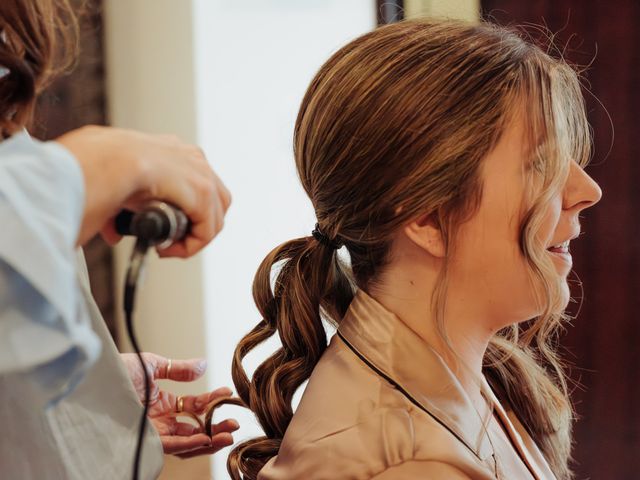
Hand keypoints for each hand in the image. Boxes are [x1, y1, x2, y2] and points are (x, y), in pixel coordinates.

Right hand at [56, 126, 231, 255]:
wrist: (101, 160)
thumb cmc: (94, 166)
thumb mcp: (110, 186)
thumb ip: (118, 209)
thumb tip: (114, 232)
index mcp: (169, 149)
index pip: (192, 182)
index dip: (183, 211)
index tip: (161, 227)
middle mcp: (189, 157)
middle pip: (212, 198)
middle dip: (194, 224)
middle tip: (169, 241)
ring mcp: (200, 172)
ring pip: (214, 215)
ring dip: (194, 237)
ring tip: (168, 249)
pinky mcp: (203, 192)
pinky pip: (208, 228)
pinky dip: (192, 245)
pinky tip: (169, 250)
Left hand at [120, 352, 239, 457]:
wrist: (92, 380)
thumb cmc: (114, 371)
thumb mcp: (152, 365)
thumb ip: (179, 369)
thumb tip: (204, 365)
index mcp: (161, 402)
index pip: (193, 406)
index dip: (212, 401)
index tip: (228, 394)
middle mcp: (159, 420)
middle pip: (193, 428)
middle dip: (216, 427)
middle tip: (235, 423)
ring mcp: (152, 431)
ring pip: (185, 442)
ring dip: (208, 440)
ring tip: (228, 434)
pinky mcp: (143, 438)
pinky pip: (170, 445)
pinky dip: (189, 443)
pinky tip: (205, 439)